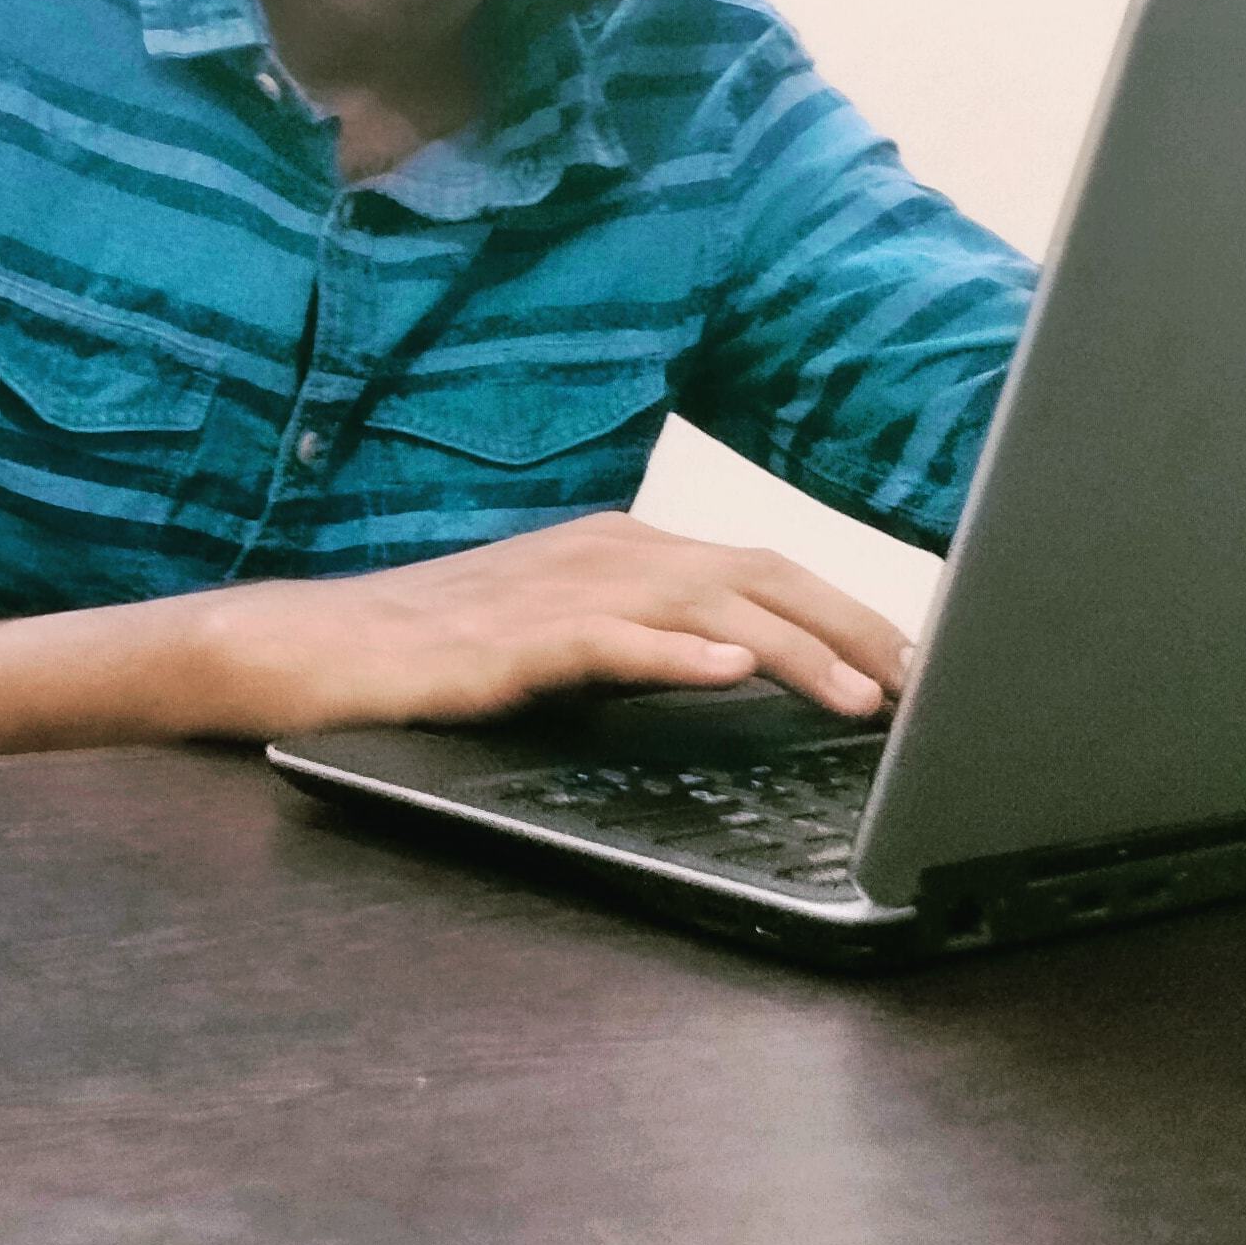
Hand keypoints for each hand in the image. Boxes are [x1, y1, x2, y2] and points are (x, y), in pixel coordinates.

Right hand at [191, 512, 906, 736]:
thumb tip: (750, 671)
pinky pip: (610, 639)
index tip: (921, 661)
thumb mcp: (569, 643)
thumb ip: (652, 644)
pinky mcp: (513, 638)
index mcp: (625, 551)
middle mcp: (607, 554)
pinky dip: (676, 651)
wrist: (315, 651)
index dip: (851, 611)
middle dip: (855, 626)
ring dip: (795, 647)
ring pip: (706, 604)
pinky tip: (728, 670)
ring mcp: (560, 590)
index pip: (765, 570)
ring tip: (865, 693)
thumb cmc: (439, 653)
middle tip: (930, 681)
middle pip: (760, 574)